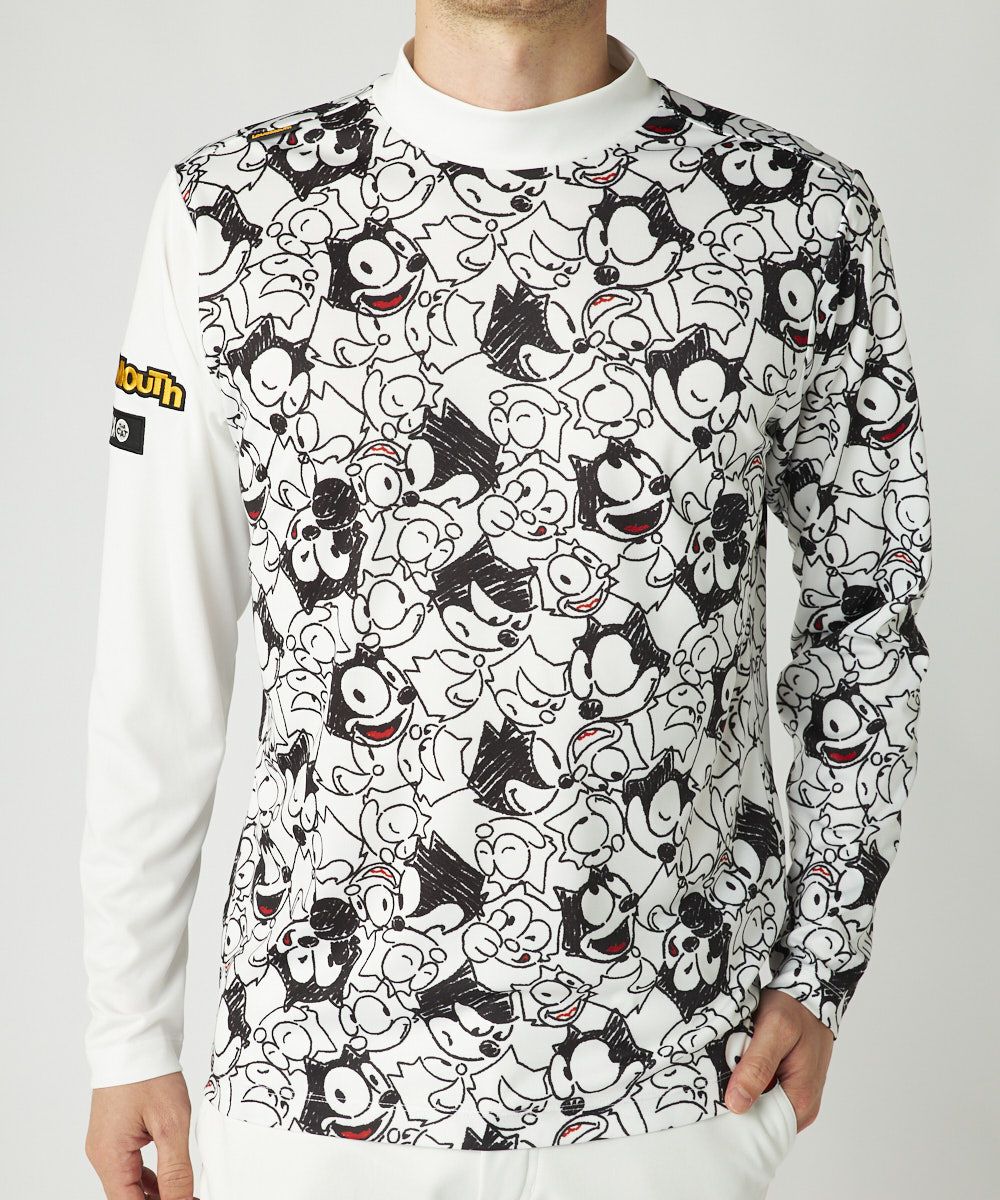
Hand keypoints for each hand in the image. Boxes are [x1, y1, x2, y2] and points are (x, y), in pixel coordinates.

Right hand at [85, 1071, 197, 1199]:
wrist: (134, 1038)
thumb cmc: (148, 1073)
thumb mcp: (171, 1124)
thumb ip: (176, 1170)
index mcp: (110, 1157)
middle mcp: (102, 1155)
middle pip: (128, 1197)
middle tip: (189, 1196)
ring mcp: (106, 1144)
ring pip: (129, 1184)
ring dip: (155, 1192)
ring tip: (184, 1192)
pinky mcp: (114, 1133)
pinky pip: (129, 1166)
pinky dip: (148, 1176)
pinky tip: (169, 1177)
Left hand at [724, 988, 833, 1131]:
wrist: (811, 993)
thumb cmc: (795, 1010)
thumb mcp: (775, 1031)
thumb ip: (757, 1067)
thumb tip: (737, 1105)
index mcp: (801, 1102)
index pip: (762, 1129)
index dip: (735, 1118)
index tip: (712, 1103)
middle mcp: (801, 1106)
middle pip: (759, 1118)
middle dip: (735, 1101)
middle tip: (713, 1081)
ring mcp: (794, 1095)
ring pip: (758, 1103)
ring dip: (740, 1088)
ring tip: (723, 1069)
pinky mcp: (786, 1083)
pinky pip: (761, 1090)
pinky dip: (746, 1079)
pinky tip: (735, 1063)